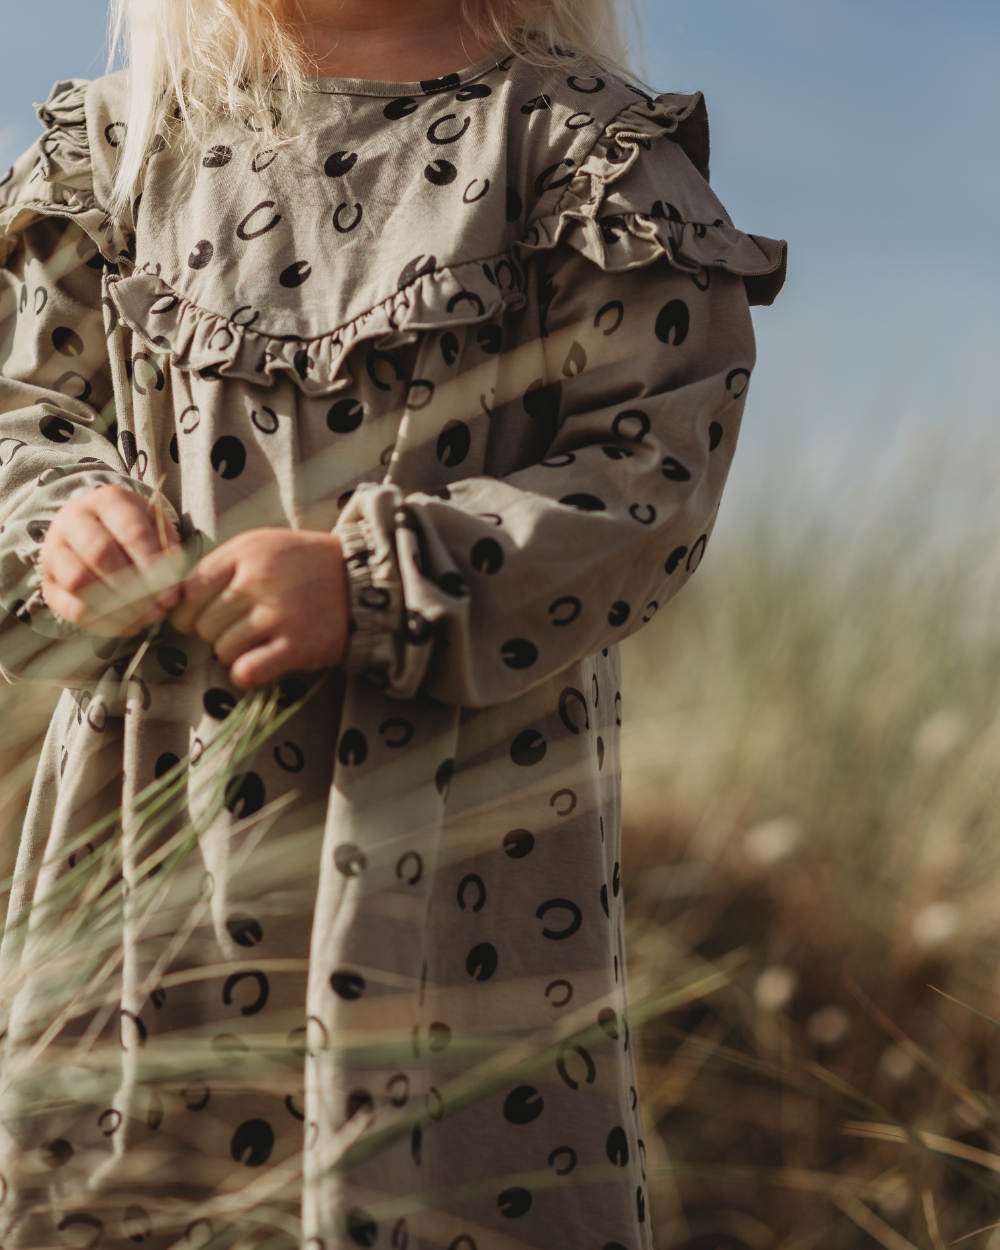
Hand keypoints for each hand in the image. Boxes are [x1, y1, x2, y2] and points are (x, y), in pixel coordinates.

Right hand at [40, 485, 181, 635]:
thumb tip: (175, 576)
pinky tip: (130, 626)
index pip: (130, 531)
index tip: (171, 591)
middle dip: (135, 588)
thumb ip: (168, 546)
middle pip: (100, 554)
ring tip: (146, 618)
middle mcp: (73, 521)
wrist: (94, 532)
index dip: (153, 565)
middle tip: (160, 609)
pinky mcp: (49, 583)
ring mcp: (55, 552)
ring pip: (80, 582)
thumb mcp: (155, 526)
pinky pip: (71, 608)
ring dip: (118, 607)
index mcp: (107, 501)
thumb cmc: (133, 529)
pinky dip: (103, 622)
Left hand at [171, 528, 349, 688]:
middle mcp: (258, 580)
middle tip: (243, 627)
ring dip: (236, 652)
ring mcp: (279, 614)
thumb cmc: (303, 565)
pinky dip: (249, 672)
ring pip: (222, 651)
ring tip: (262, 639)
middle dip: (217, 632)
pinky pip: (247, 672)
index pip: (187, 593)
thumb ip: (218, 568)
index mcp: (244, 552)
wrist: (363, 580)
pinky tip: (264, 661)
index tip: (205, 617)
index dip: (188, 612)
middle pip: (203, 626)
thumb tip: (173, 605)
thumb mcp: (260, 547)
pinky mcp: (298, 645)